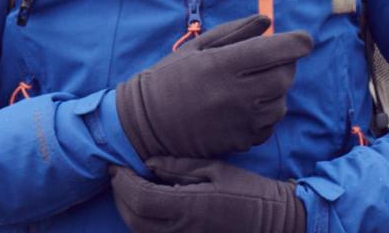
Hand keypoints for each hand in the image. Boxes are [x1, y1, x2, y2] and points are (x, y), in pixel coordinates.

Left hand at [111, 156, 305, 232]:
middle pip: (135, 220)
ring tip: (127, 187)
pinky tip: (146, 204)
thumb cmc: (247, 190)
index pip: (141, 199)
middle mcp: (183, 230)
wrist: (273, 221)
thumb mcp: (215, 169)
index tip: (115, 166)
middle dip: (119, 196)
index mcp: (190, 206)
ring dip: (128, 210)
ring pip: (141, 232)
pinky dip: (142, 222)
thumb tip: (148, 162)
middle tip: (117, 175)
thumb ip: (179, 166)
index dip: (122, 183)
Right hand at [115, 14, 312, 160]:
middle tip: (274, 58)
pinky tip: (249, 105)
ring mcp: (239, 122)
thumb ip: (234, 32)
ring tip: (258, 82)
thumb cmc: (169, 77)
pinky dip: (267, 114)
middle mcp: (235, 94)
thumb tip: (267, 21)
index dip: (297, 43)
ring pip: (281, 104)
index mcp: (223, 65)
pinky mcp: (239, 143)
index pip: (275, 51)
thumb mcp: (197, 47)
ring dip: (277, 90)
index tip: (305, 39)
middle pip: (285, 77)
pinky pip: (269, 127)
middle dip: (287, 64)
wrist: (146, 123)